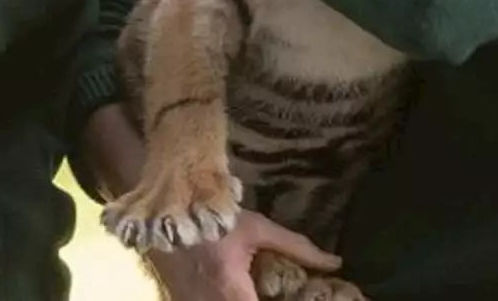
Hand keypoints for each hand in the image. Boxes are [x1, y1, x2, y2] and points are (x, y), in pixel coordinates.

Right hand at [147, 210, 340, 300]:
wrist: (163, 206)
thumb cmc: (212, 215)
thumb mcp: (257, 227)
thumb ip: (296, 247)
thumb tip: (335, 263)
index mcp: (232, 293)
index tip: (287, 298)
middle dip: (258, 300)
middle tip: (270, 291)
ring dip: (240, 299)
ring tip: (255, 289)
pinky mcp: (178, 299)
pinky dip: (223, 299)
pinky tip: (233, 289)